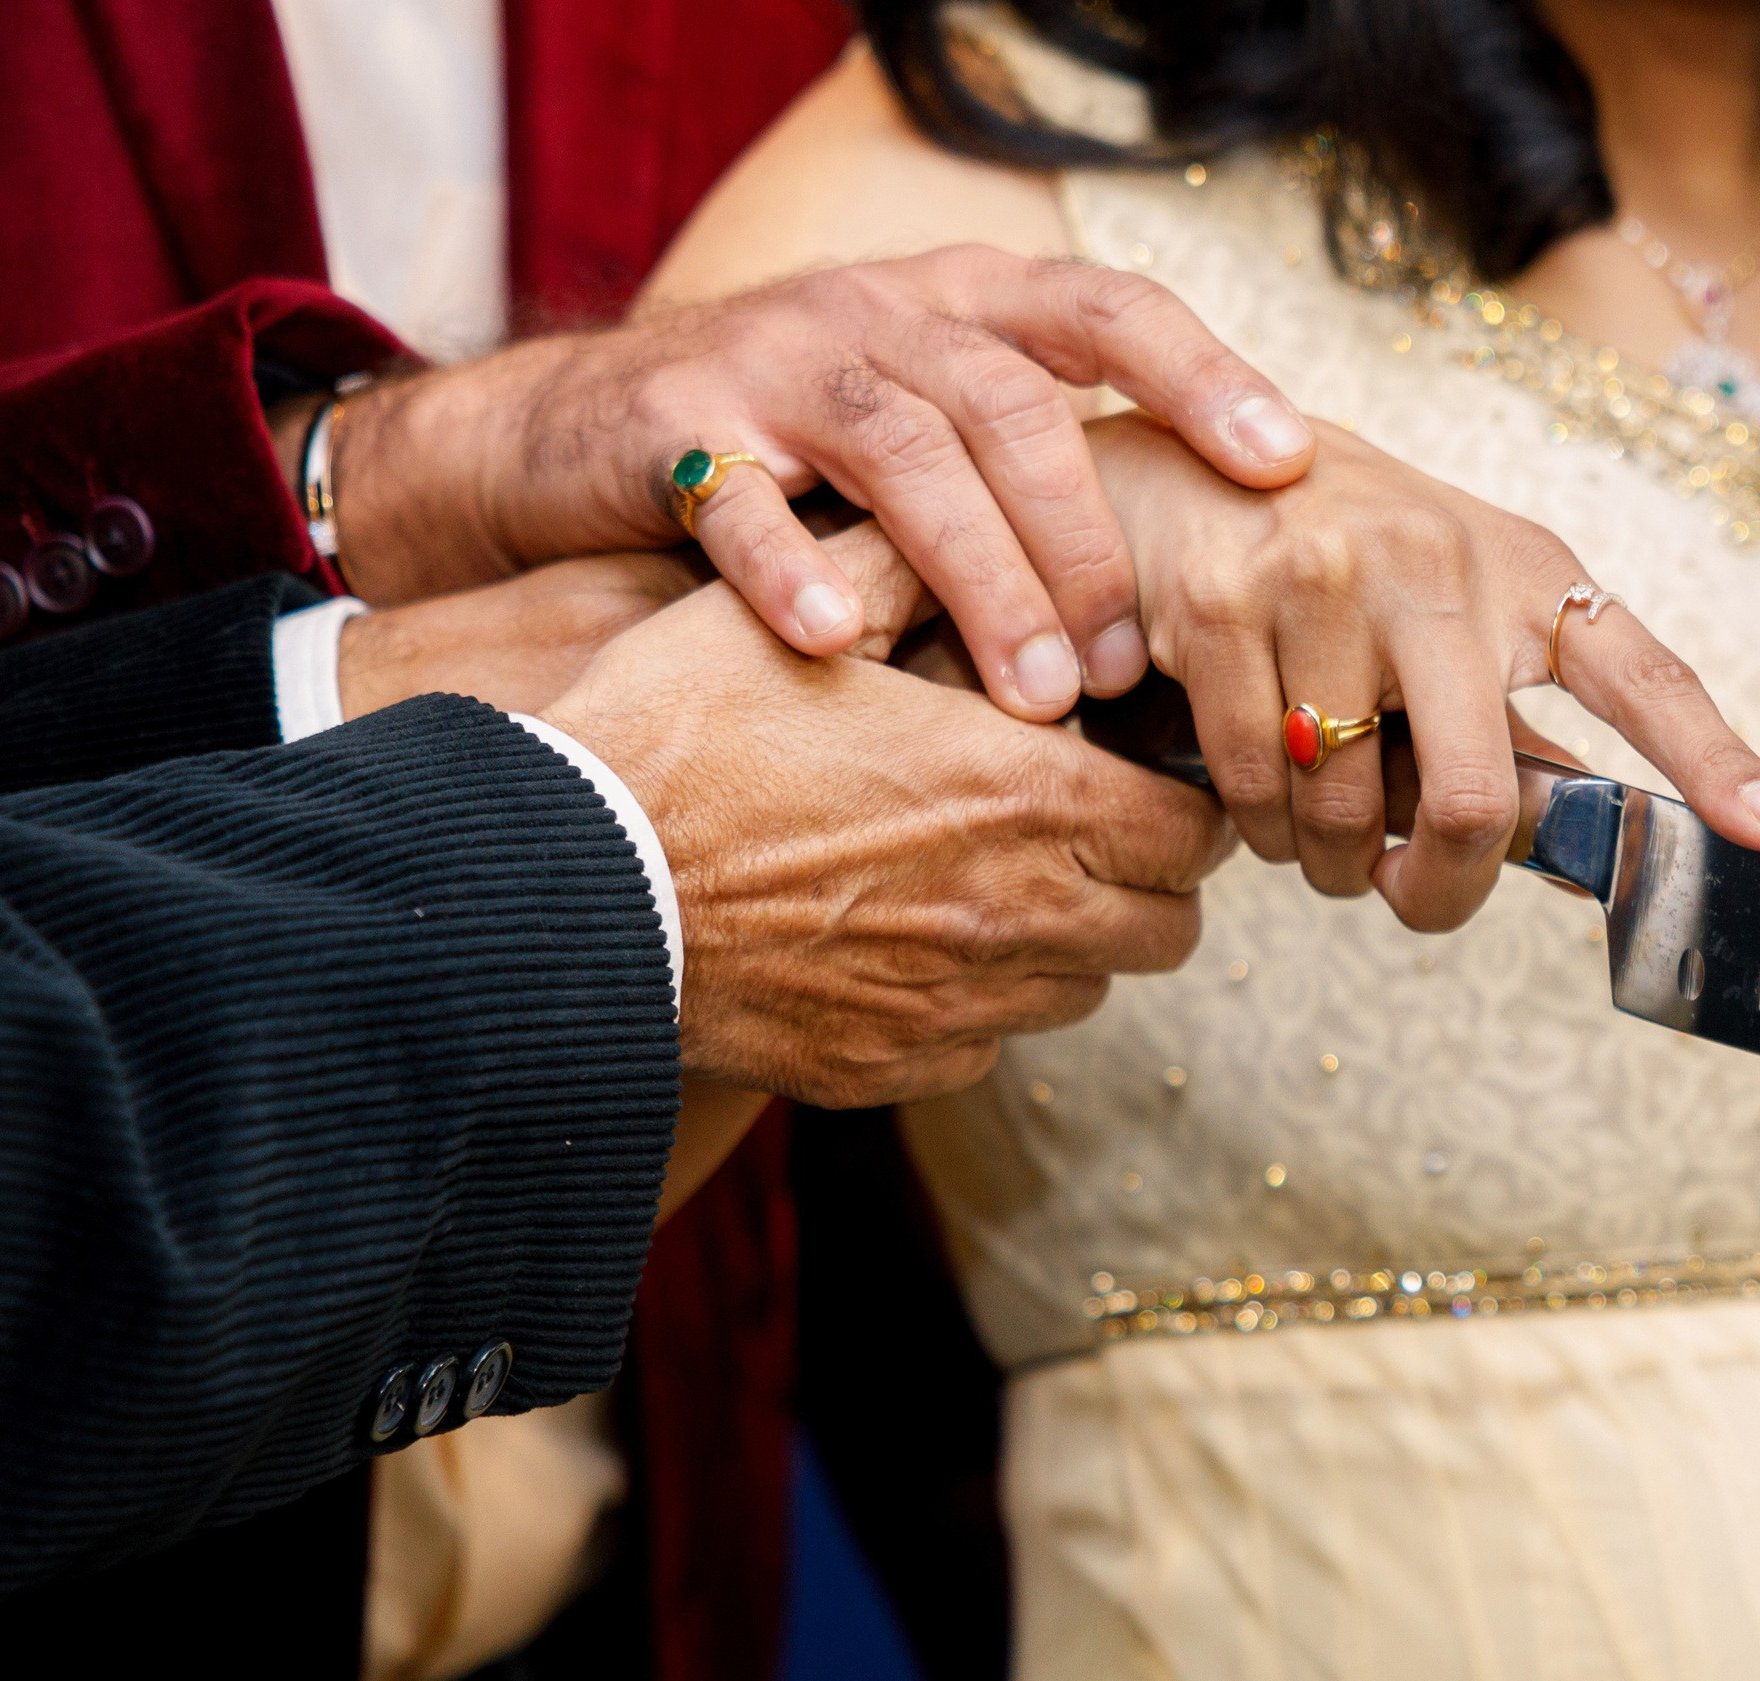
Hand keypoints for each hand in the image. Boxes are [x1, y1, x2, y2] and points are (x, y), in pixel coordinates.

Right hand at [329, 248, 1315, 720]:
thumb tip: (1202, 580)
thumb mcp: (926, 424)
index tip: (1286, 466)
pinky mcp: (676, 424)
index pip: (1105, 310)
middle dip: (1085, 540)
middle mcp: (877, 312)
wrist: (576, 429)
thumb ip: (1034, 468)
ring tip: (1035, 696)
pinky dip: (793, 567)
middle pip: (1012, 403)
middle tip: (1128, 672)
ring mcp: (774, 360)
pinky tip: (837, 643)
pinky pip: (743, 497)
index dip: (1202, 374)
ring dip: (981, 576)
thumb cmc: (796, 455)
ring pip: (903, 450)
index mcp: (959, 305)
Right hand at [538, 524, 1234, 1104]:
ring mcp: (953, 1007)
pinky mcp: (889, 1069)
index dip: (1181, 800)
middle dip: (1146, 880)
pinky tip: (909, 947)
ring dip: (1067, 942)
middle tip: (1088, 831)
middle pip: (1168, 927)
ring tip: (995, 883)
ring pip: (1085, 991)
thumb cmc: (676, 733)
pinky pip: (985, 1048)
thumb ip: (908, 566)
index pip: (1191, 827)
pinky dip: (975, 1005)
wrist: (567, 881)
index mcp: (1021, 793)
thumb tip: (967, 531)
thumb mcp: (794, 610)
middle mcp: (1012, 914)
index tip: (1141, 773)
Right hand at [1088, 414, 1759, 932]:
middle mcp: (1434, 563)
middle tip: (1409, 896)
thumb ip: (1501, 717)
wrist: (1183, 452)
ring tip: (1316, 830)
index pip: (1642, 674)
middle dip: (1440, 887)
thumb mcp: (1444, 606)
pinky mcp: (1221, 604)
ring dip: (1330, 861)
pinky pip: (1257, 786)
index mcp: (1520, 569)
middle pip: (1476, 796)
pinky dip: (1259, 829)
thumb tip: (1573, 845)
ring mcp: (1322, 578)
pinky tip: (1259, 799)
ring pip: (1348, 811)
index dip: (1718, 761)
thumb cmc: (1333, 547)